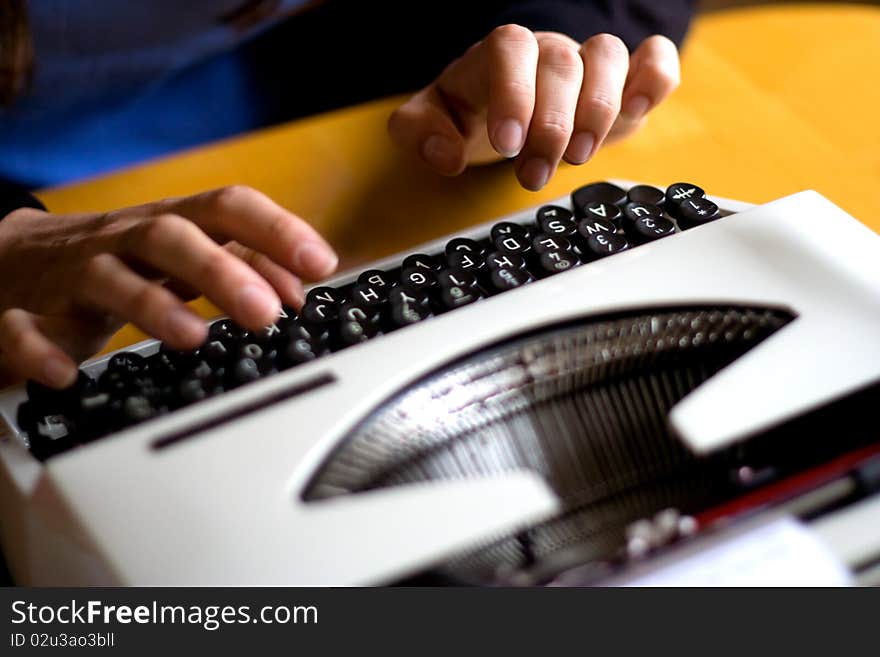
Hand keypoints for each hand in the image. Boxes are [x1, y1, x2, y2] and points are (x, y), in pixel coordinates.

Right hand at [0, 186, 336, 387]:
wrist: (15, 258)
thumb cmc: (122, 257)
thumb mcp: (185, 256)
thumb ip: (245, 266)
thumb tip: (298, 292)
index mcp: (170, 223)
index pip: (228, 208)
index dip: (276, 230)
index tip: (321, 263)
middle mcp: (125, 240)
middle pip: (171, 238)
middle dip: (221, 271)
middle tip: (266, 312)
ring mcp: (74, 273)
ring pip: (108, 277)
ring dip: (151, 306)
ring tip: (193, 337)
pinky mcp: (24, 311)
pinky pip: (22, 328)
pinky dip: (39, 350)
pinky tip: (67, 374)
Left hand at [389, 26, 679, 189]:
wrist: (505, 109)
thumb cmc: (471, 112)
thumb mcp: (432, 122)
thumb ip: (419, 132)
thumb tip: (444, 154)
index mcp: (498, 55)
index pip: (510, 50)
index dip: (513, 93)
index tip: (510, 144)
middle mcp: (546, 51)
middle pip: (561, 64)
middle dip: (551, 127)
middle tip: (534, 175)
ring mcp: (587, 64)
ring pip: (607, 57)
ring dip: (599, 110)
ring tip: (578, 157)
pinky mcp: (624, 84)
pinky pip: (654, 62)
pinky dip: (655, 80)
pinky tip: (637, 112)